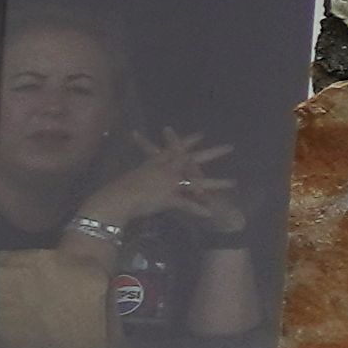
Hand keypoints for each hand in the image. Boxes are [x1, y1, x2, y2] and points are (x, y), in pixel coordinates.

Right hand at [78, 130, 233, 237]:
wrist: (113, 199)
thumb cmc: (118, 189)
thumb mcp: (133, 177)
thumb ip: (143, 175)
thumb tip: (144, 174)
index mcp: (156, 162)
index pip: (175, 148)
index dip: (188, 141)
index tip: (201, 134)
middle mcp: (166, 169)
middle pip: (193, 159)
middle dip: (212, 153)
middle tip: (230, 147)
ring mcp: (169, 183)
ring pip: (197, 181)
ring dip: (216, 182)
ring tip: (234, 182)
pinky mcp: (168, 198)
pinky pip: (186, 204)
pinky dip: (197, 209)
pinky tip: (210, 212)